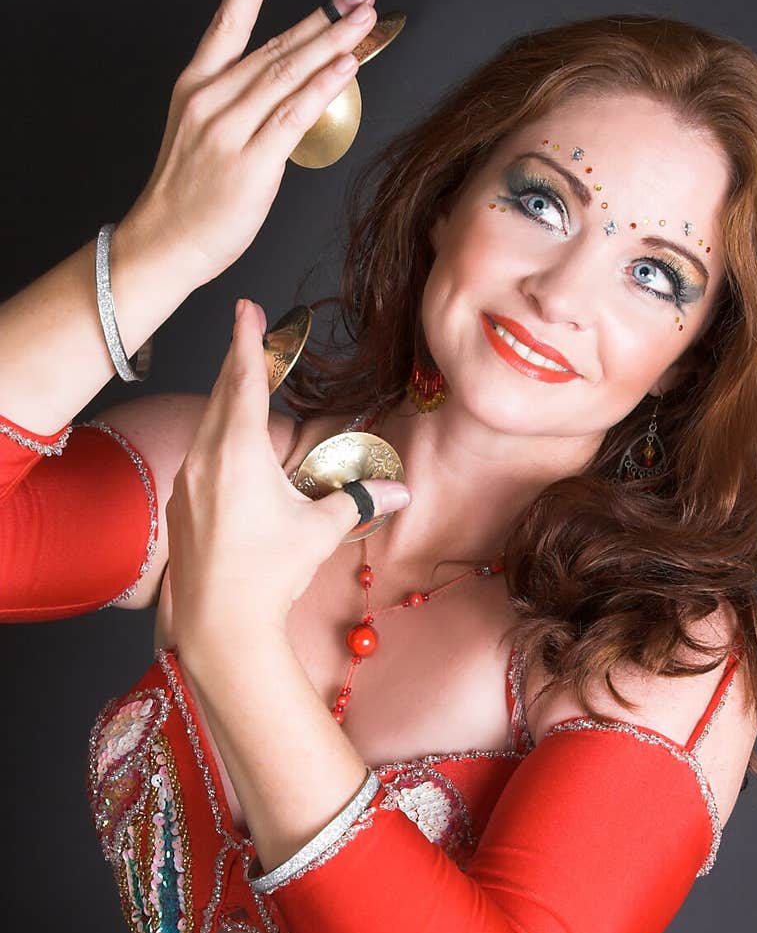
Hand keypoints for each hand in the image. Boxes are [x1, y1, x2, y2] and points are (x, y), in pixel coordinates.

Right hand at [122, 0, 376, 290]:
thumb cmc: (186, 198)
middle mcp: (211, 100)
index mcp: (195, 88)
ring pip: (288, 74)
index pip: (226, 24)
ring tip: (364, 21)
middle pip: (275, 46)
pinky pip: (293, 114)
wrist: (162, 244)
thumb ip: (241, 109)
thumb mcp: (201, 137)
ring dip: (332, 42)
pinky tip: (345, 66)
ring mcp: (229, 130)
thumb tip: (290, 91)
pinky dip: (322, 86)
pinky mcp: (250, 163)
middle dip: (323, 17)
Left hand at [164, 298, 411, 654]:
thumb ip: (357, 501)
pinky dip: (216, 439)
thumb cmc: (269, 572)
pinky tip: (228, 452)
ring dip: (225, 401)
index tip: (246, 309)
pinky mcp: (181, 507)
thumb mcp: (319, 531)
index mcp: (238, 451)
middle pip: (220, 395)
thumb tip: (399, 492)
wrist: (220, 624)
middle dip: (235, 361)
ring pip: (206, 426)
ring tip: (240, 386)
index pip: (243, 379)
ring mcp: (187, 482)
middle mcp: (205, 457)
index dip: (248, 341)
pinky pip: (199, 457)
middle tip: (246, 331)